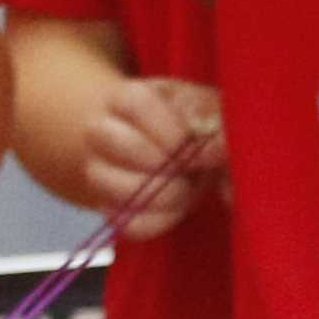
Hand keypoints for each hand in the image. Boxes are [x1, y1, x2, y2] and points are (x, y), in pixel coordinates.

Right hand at [80, 74, 226, 234]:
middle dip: (162, 163)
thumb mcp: (205, 108)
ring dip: (160, 194)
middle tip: (193, 169)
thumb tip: (220, 148)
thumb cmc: (190, 123)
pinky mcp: (109, 208)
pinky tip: (177, 209)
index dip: (169, 130)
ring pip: (109, 183)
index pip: (135, 104)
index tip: (194, 145)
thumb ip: (216, 120)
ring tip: (187, 189)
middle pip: (114, 142)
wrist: (169, 150)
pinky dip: (157, 221)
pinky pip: (125, 222)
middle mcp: (102, 130)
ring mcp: (98, 170)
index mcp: (127, 97)